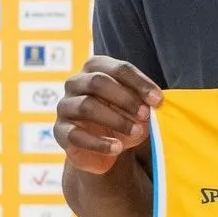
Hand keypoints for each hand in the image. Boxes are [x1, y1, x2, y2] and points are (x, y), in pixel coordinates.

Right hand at [55, 55, 161, 174]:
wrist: (104, 148)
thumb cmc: (123, 118)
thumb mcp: (137, 109)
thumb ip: (145, 103)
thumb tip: (155, 102)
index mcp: (96, 68)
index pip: (119, 68)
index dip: (140, 83)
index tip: (158, 99)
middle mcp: (76, 82)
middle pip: (97, 82)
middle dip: (125, 98)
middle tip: (145, 114)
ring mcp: (65, 106)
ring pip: (86, 106)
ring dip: (116, 120)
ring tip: (136, 132)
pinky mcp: (60, 131)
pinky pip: (76, 135)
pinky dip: (99, 143)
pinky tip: (117, 148)